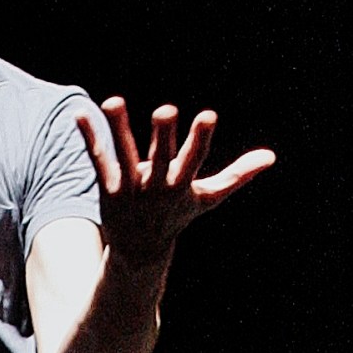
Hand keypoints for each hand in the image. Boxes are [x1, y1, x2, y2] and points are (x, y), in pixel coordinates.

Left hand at [80, 98, 274, 266]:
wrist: (140, 251)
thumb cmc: (177, 215)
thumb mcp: (207, 197)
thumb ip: (237, 175)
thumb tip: (271, 156)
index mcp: (182, 184)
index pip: (194, 158)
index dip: (200, 138)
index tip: (208, 115)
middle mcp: (157, 187)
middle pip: (161, 158)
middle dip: (163, 135)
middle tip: (165, 110)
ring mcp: (131, 189)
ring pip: (124, 155)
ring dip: (119, 128)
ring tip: (112, 101)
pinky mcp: (108, 189)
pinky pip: (98, 159)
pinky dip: (90, 136)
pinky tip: (81, 113)